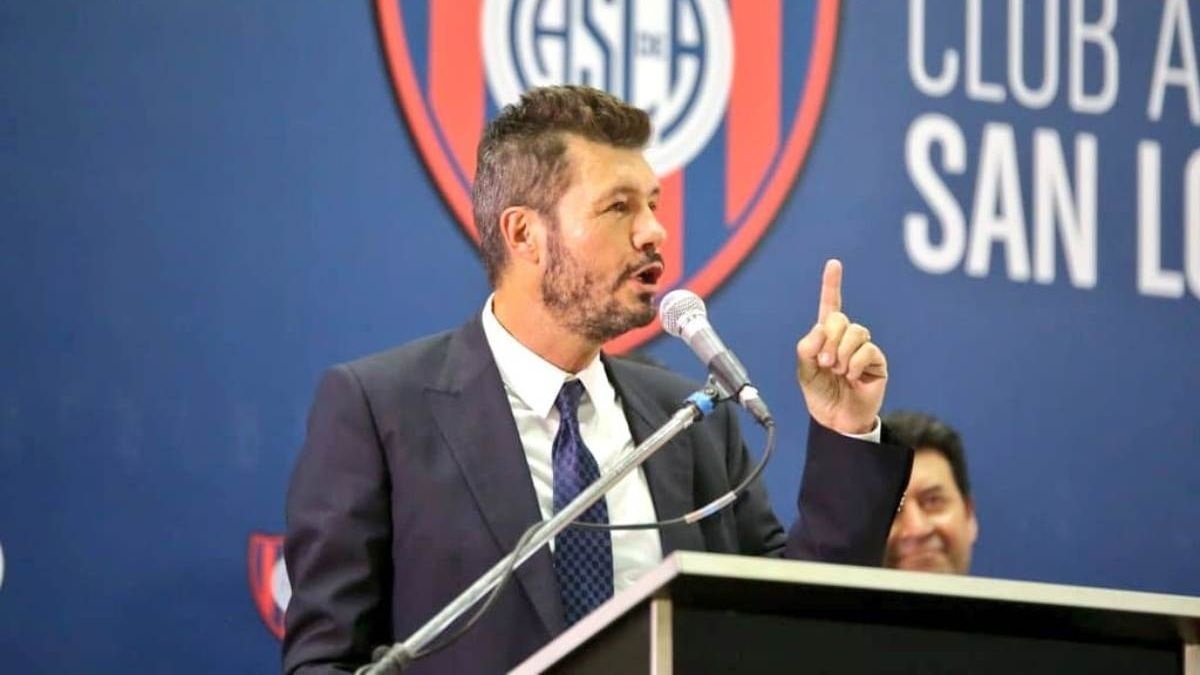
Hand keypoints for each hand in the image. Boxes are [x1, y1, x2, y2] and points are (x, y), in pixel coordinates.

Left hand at [795, 259, 886, 433]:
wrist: (836, 420)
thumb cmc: (820, 394)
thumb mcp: (804, 371)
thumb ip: (806, 348)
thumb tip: (821, 328)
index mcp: (826, 336)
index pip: (830, 306)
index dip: (832, 284)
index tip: (833, 264)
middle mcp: (845, 338)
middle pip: (840, 319)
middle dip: (828, 340)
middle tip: (825, 364)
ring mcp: (862, 348)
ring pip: (856, 332)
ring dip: (842, 353)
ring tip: (838, 371)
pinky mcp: (877, 361)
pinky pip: (868, 350)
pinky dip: (855, 363)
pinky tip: (851, 377)